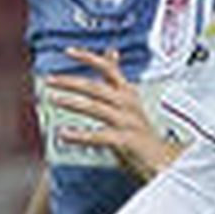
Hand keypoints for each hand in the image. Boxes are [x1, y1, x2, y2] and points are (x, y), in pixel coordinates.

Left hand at [46, 47, 180, 180]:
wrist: (164, 161)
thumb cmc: (142, 133)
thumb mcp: (130, 101)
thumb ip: (117, 79)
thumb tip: (111, 53)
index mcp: (128, 94)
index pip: (109, 69)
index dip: (89, 58)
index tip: (69, 51)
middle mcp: (129, 105)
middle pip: (97, 88)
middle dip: (71, 82)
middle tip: (50, 80)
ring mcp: (129, 123)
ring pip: (97, 108)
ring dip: (73, 102)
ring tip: (55, 99)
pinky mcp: (128, 142)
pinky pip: (101, 136)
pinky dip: (80, 135)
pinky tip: (64, 134)